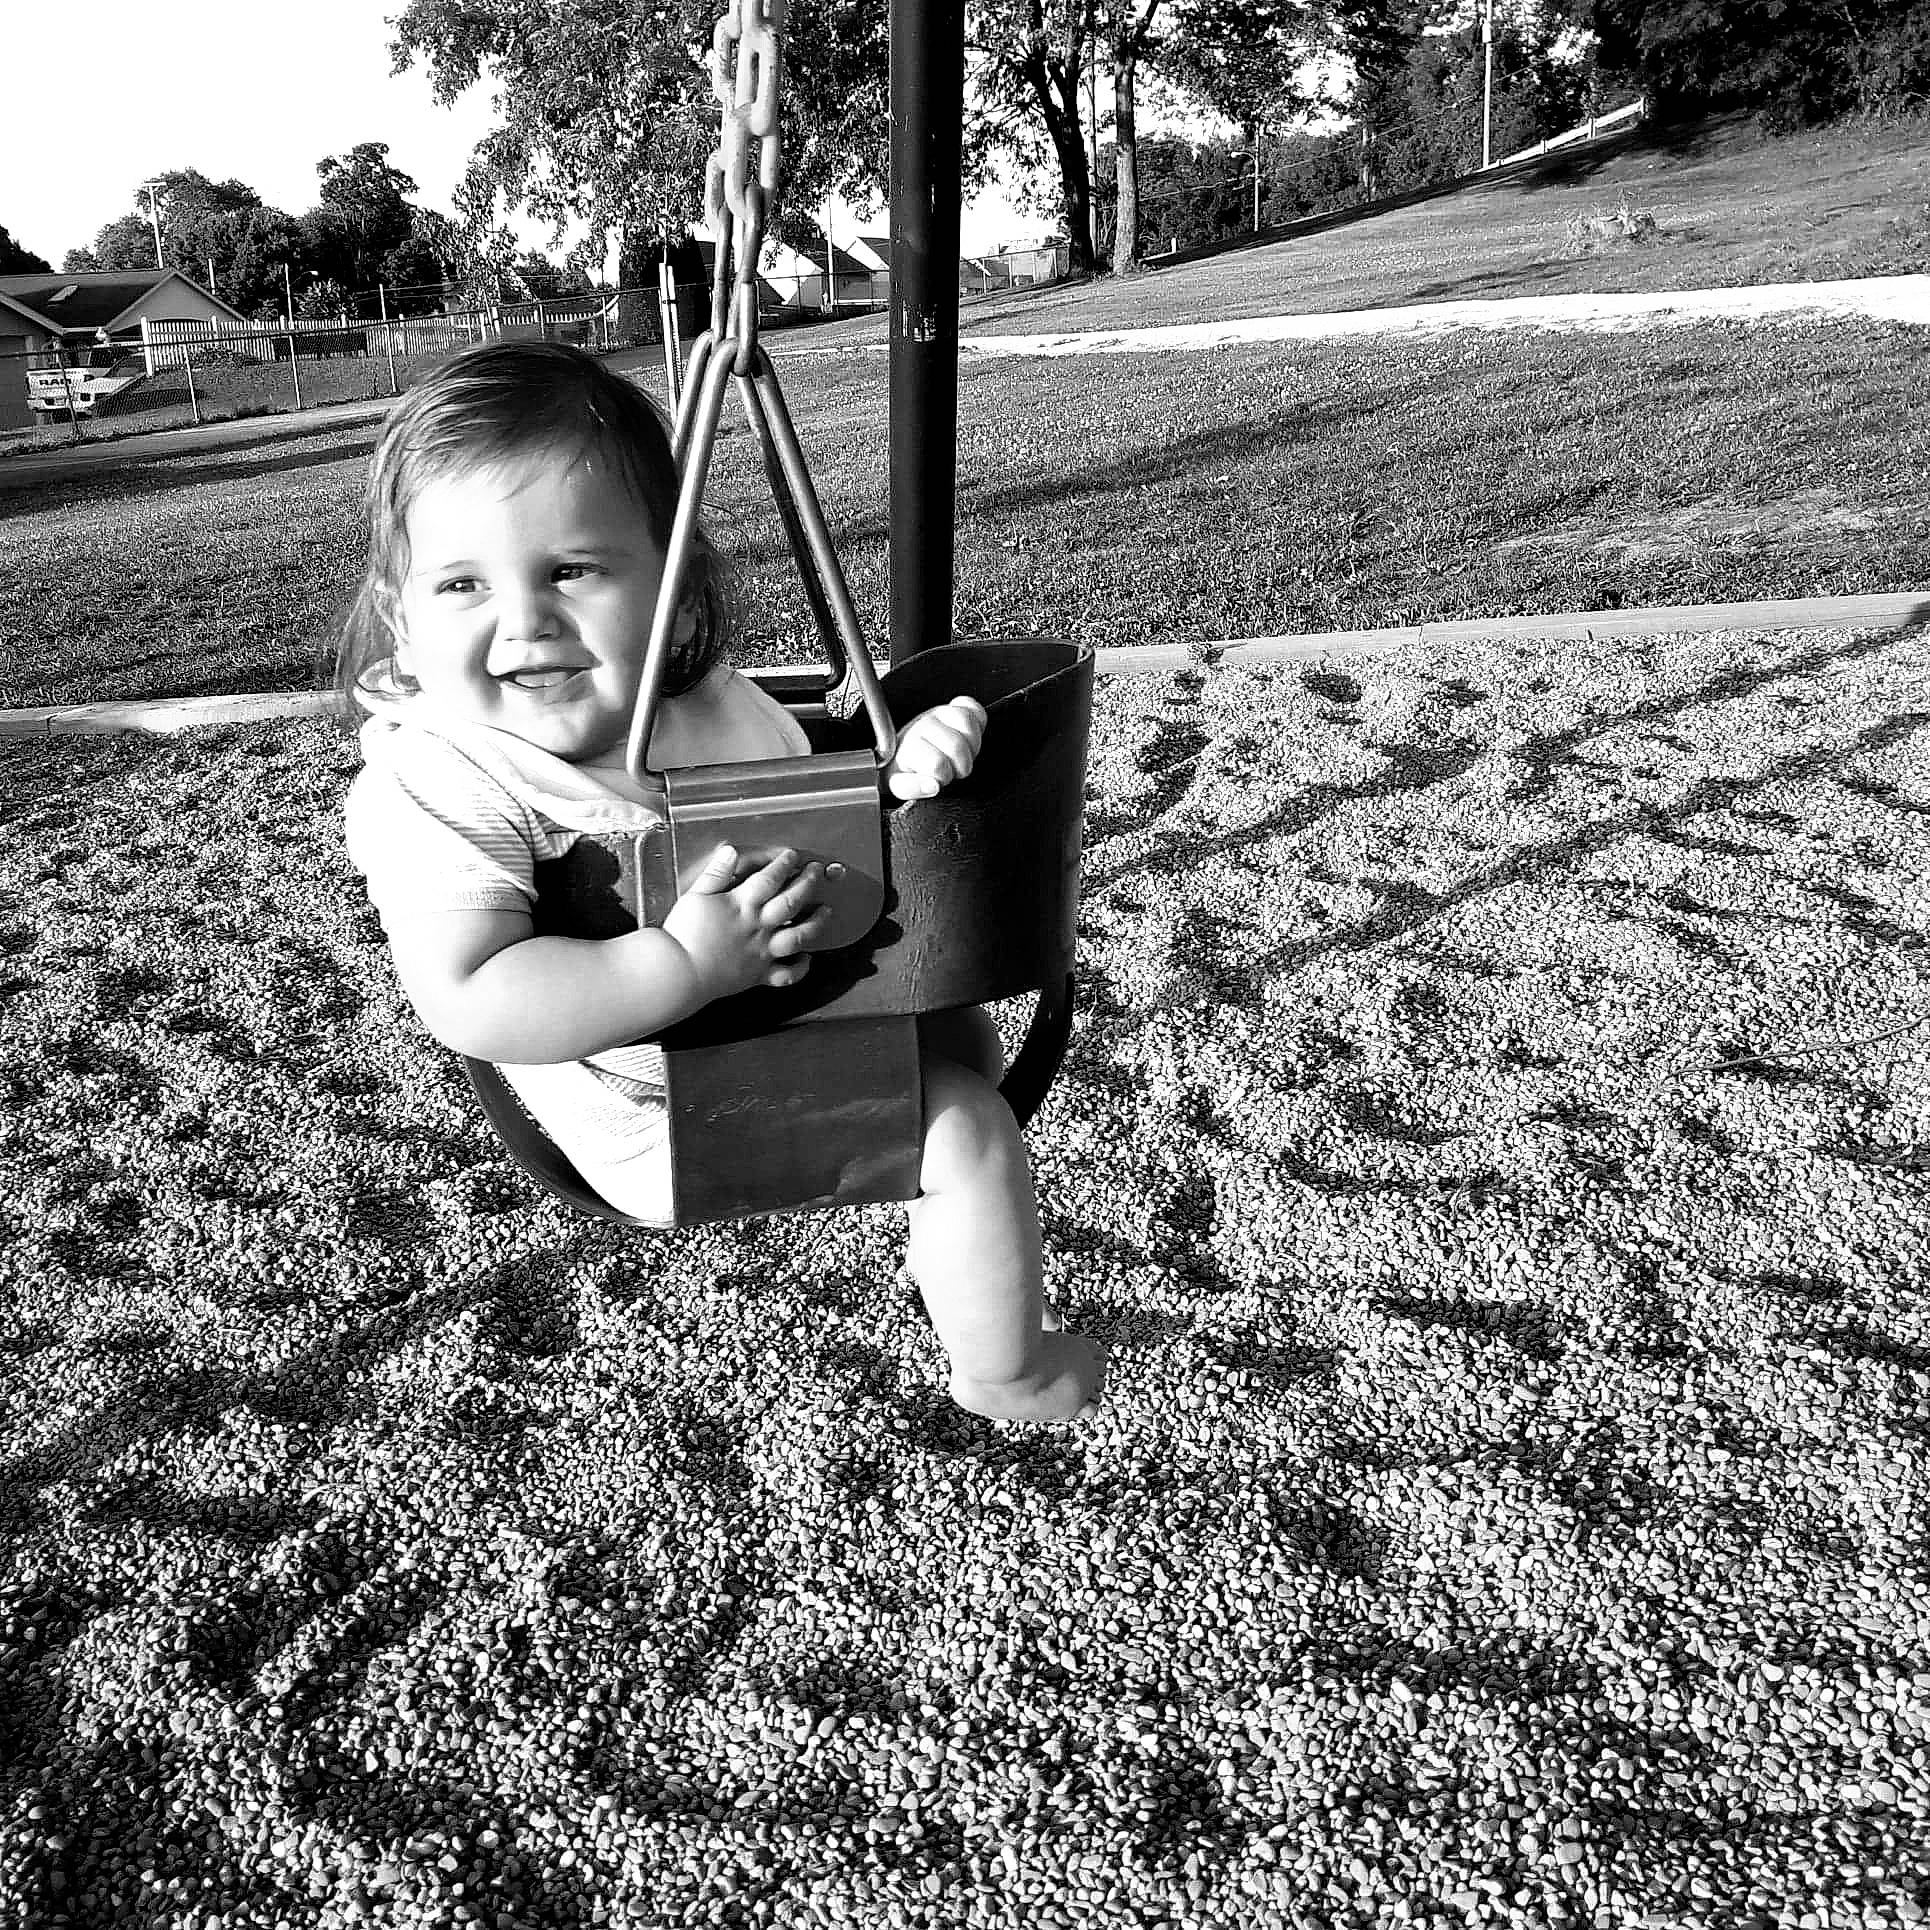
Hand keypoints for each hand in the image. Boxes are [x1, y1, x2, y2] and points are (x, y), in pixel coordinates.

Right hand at [660, 844, 831, 998]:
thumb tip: (730, 852)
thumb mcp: (695, 896)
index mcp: (742, 905)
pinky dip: (800, 968)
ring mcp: (762, 952)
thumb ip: (716, 873)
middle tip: (816, 872)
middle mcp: (758, 927)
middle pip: (792, 902)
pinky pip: (787, 974)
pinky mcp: (759, 975)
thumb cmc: (683, 936)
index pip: (769, 879)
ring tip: (826, 912)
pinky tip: (806, 959)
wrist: (679, 972)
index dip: (784, 865)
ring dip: (816, 924)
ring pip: (799, 936)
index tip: (793, 856)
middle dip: (808, 884)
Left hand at [885, 696, 985, 800]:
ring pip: (966, 721)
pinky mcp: (954, 707)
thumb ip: (911, 788)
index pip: (937, 763)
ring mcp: (939, 713)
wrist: (905, 751)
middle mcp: (923, 725)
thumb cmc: (906, 768)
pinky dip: (978, 722)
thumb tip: (932, 785)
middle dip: (960, 765)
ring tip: (962, 756)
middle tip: (952, 769)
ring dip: (971, 745)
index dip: (943, 776)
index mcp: (908, 745)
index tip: (938, 778)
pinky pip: (973, 707)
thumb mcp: (900, 785)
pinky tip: (968, 738)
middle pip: (957, 745)